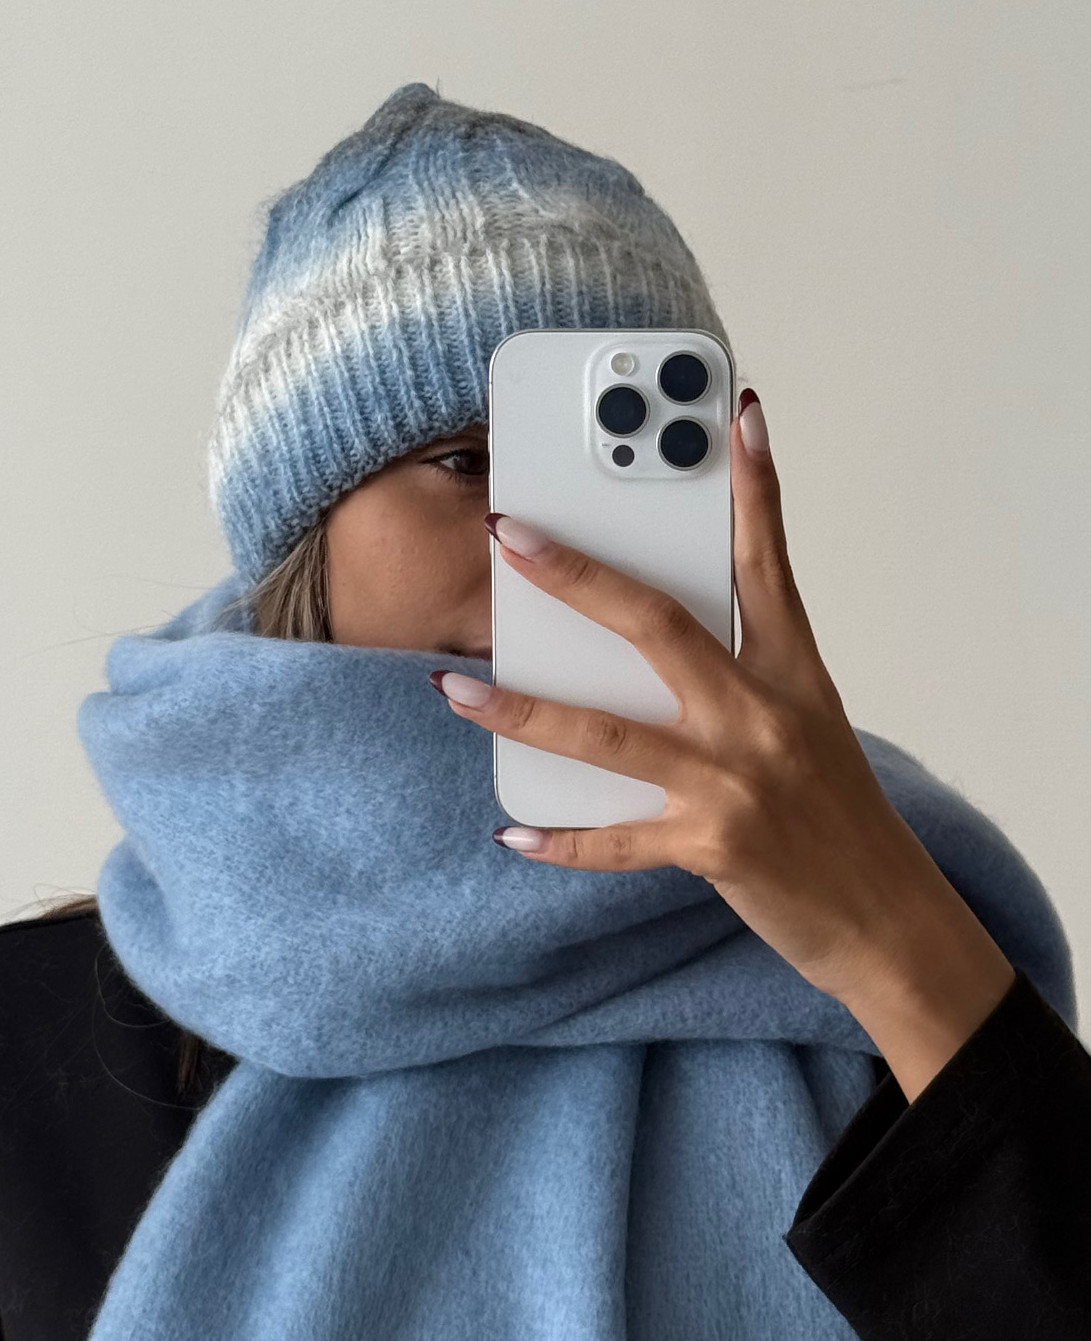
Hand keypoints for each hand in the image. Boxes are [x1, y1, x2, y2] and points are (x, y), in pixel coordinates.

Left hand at [430, 392, 1014, 1101]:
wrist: (886, 922)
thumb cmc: (840, 823)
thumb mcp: (812, 730)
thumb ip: (748, 682)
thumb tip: (657, 647)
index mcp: (796, 676)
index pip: (767, 564)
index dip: (754, 488)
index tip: (734, 418)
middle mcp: (765, 717)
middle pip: (657, 625)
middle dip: (576, 576)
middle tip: (509, 535)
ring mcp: (738, 782)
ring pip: (608, 732)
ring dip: (521, 707)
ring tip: (454, 687)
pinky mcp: (715, 847)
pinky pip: (616, 840)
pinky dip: (561, 841)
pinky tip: (513, 835)